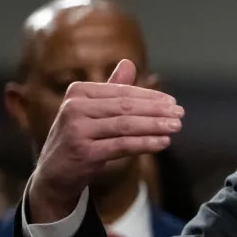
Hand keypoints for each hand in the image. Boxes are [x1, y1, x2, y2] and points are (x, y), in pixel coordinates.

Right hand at [28, 59, 183, 223]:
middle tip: (180, 113)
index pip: (122, 92)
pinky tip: (163, 143)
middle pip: (125, 107)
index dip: (150, 96)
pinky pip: (122, 145)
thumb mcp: (92, 111)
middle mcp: (74, 108)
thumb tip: (129, 62)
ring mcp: (77, 130)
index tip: (173, 102)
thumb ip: (111, 89)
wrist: (56, 173)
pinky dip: (146, 143)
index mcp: (78, 92)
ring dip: (155, 125)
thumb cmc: (79, 138)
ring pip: (125, 125)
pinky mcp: (84, 152)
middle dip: (157, 110)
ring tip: (176, 127)